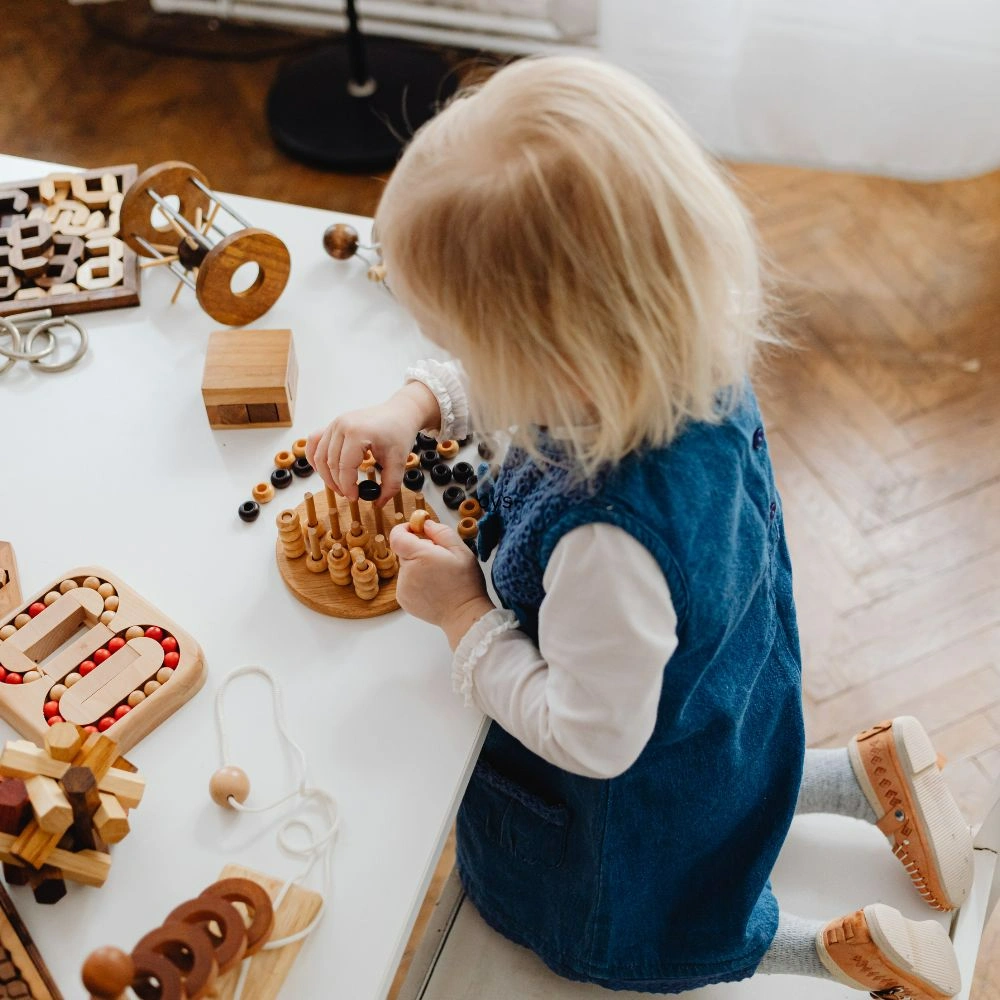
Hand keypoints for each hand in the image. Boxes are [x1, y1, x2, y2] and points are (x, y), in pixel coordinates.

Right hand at [306, 382, 438, 503]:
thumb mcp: (398, 462)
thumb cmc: (399, 433)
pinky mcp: (333, 424)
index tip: (355, 498)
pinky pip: (315, 442)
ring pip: (319, 456)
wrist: (400, 412)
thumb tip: (378, 503)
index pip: (344, 467)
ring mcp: (335, 423)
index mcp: (357, 433)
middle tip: (349, 494)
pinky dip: (315, 458)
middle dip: (337, 484)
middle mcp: (341, 425)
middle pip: (330, 463)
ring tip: (339, 487)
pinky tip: (324, 471)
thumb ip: (390, 485)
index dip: (347, 487)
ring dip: (326, 475)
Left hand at [390, 520, 494, 648]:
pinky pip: (406, 582)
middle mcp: (407, 572)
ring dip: (417, 567)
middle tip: (439, 559)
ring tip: (438, 577)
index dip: (404, 529)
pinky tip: (433, 588)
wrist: (464, 615)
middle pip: (404, 552)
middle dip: (418, 550)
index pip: (397, 536)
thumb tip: (425, 524)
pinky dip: (416, 581)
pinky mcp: (403, 600)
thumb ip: (441, 532)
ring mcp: (403, 588)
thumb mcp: (461, 550)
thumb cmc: (465, 583)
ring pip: (406, 567)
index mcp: (420, 556)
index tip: (417, 530)